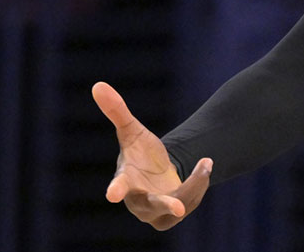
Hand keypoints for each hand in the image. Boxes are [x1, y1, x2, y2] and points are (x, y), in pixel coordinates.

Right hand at [92, 82, 211, 229]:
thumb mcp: (132, 131)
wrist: (157, 174)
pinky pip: (190, 203)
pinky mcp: (169, 218)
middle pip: (152, 205)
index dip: (116, 190)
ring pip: (179, 204)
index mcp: (125, 180)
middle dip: (166, 204)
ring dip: (196, 182)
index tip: (111, 195)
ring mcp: (153, 213)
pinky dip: (199, 185)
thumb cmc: (139, 153)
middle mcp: (137, 201)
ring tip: (205, 162)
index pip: (118, 186)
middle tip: (178, 207)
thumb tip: (98, 85)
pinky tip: (202, 170)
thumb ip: (116, 111)